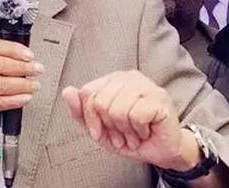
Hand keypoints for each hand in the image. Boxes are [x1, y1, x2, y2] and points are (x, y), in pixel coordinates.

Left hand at [62, 70, 200, 171]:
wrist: (161, 151)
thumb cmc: (132, 137)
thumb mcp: (99, 129)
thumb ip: (81, 111)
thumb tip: (67, 91)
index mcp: (113, 80)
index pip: (87, 92)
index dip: (91, 119)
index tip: (102, 131)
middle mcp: (129, 77)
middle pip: (100, 101)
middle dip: (109, 126)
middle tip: (122, 134)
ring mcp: (145, 85)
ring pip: (117, 109)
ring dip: (124, 131)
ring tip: (133, 133)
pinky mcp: (158, 97)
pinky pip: (135, 115)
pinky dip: (138, 131)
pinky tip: (145, 131)